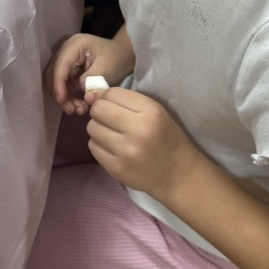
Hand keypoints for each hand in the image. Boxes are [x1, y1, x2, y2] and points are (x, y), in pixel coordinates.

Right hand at [45, 32, 133, 115]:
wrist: (123, 56)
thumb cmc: (117, 58)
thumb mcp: (108, 67)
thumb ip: (93, 78)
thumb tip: (82, 90)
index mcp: (76, 45)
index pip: (61, 64)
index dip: (58, 83)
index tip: (62, 100)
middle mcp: (66, 50)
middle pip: (53, 73)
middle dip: (59, 94)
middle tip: (72, 110)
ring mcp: (66, 61)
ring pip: (56, 82)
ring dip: (64, 98)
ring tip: (79, 110)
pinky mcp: (68, 71)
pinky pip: (63, 86)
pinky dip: (69, 98)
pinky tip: (80, 106)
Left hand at [84, 86, 199, 197]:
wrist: (178, 174)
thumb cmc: (167, 138)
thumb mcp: (156, 112)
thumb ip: (126, 101)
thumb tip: (90, 94)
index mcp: (151, 112)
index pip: (112, 93)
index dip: (108, 96)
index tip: (114, 105)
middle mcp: (139, 130)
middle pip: (98, 109)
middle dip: (100, 111)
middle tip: (109, 118)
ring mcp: (126, 152)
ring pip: (92, 128)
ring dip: (98, 128)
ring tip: (112, 134)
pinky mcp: (117, 169)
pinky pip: (93, 147)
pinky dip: (99, 144)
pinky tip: (112, 148)